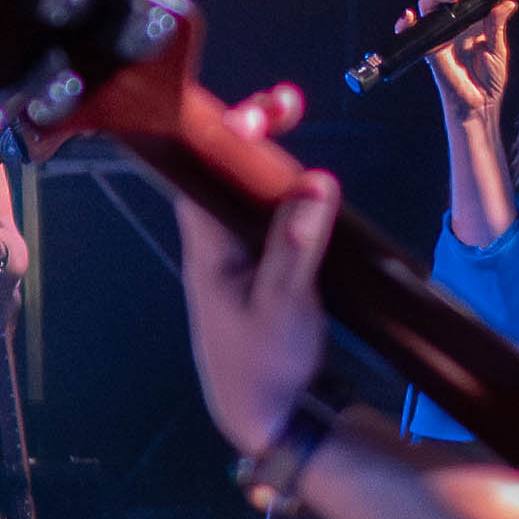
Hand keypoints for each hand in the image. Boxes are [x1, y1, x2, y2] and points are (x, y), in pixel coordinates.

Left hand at [176, 84, 338, 456]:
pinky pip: (266, 208)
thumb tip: (315, 183)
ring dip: (267, 150)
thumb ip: (296, 246)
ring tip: (290, 111)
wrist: (266, 416)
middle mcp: (216, 240)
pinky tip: (303, 172)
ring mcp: (239, 250)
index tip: (259, 114)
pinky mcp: (263, 262)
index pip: (203, 172)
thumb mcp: (284, 306)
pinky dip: (282, 183)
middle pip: (222, 168)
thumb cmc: (264, 365)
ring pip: (245, 186)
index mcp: (208, 246)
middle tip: (288, 102)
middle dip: (249, 129)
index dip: (225, 135)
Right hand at [398, 0, 515, 121]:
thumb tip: (507, 2)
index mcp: (475, 18)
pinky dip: (406, 23)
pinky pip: (413, 32)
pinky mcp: (430, 48)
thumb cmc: (489, 79)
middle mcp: (456, 21)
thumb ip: (498, 24)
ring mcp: (441, 33)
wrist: (480, 104)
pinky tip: (409, 16)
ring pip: (429, 3)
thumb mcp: (498, 48)